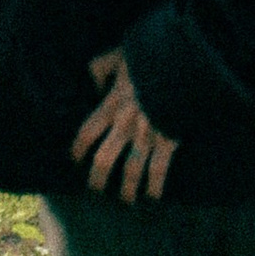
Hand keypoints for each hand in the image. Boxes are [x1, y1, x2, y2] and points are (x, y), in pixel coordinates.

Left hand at [70, 48, 177, 203]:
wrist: (180, 61)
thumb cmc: (148, 56)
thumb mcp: (118, 55)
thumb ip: (100, 67)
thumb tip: (94, 84)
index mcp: (110, 105)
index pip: (86, 134)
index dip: (78, 150)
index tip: (75, 160)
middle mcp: (125, 125)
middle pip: (104, 160)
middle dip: (98, 179)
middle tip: (95, 190)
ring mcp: (146, 135)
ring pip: (131, 171)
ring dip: (127, 189)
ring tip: (126, 200)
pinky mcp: (167, 139)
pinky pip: (159, 168)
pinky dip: (156, 185)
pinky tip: (153, 196)